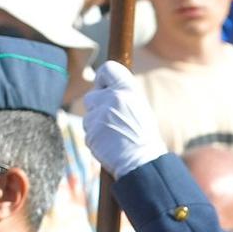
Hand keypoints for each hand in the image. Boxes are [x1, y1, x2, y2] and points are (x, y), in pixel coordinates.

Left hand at [81, 61, 166, 177]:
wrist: (143, 162)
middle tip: (112, 120)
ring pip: (88, 115)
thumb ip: (122, 95)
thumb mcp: (139, 108)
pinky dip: (96, 138)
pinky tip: (110, 144)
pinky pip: (88, 131)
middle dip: (97, 107)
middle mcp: (113, 99)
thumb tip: (105, 88)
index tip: (105, 88)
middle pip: (91, 96)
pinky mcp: (91, 133)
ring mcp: (100, 116)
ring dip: (96, 124)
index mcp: (128, 90)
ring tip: (114, 135)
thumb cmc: (144, 137)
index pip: (108, 69)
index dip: (102, 79)